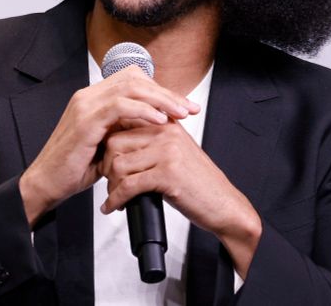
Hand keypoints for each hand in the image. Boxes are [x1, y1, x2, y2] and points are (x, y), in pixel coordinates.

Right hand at [18, 65, 199, 225]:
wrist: (46, 184)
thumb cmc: (75, 167)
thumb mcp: (108, 144)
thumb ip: (127, 129)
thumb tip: (158, 124)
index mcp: (94, 98)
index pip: (134, 79)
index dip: (160, 89)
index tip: (182, 105)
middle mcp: (89, 95)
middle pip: (136, 78)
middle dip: (167, 92)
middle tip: (190, 108)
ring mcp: (85, 105)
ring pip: (131, 87)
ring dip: (160, 99)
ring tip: (181, 113)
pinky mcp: (84, 120)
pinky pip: (119, 106)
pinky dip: (143, 110)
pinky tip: (159, 120)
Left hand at [98, 121, 262, 276]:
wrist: (224, 204)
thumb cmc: (199, 183)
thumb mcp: (176, 153)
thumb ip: (152, 143)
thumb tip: (116, 145)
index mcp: (167, 125)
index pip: (122, 125)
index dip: (108, 148)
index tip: (106, 164)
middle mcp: (167, 134)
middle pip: (115, 143)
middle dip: (106, 167)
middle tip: (110, 182)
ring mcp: (168, 153)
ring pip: (119, 164)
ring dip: (111, 186)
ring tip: (115, 196)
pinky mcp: (168, 175)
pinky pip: (129, 185)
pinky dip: (116, 199)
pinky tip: (114, 206)